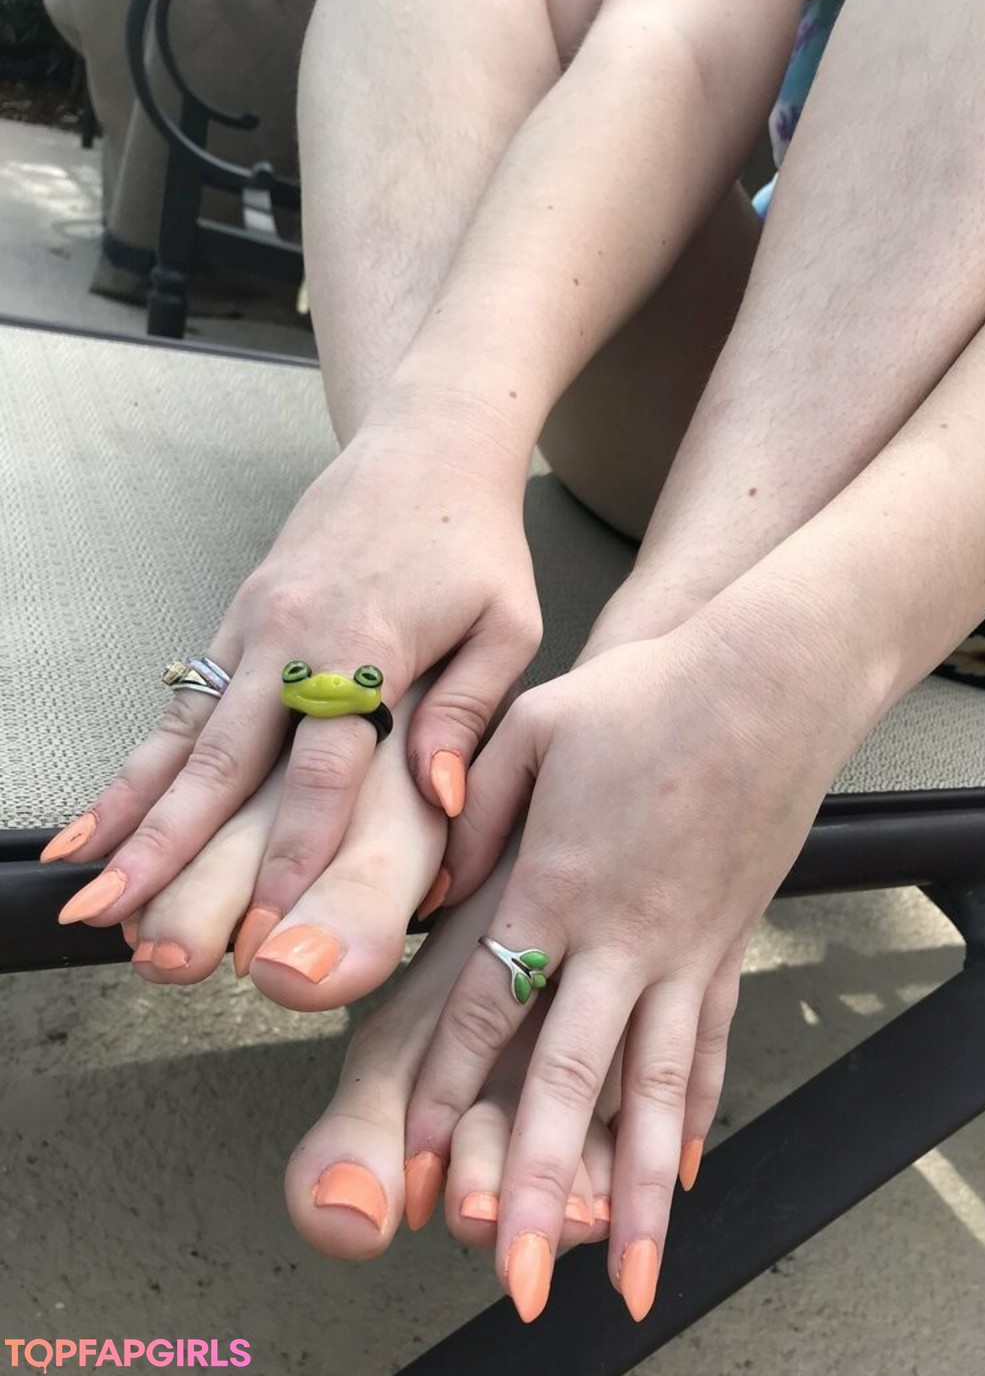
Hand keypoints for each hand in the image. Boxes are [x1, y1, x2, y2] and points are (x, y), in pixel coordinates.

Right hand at [49, 403, 540, 934]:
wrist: (426, 445)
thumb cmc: (474, 541)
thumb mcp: (507, 625)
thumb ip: (468, 713)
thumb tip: (437, 801)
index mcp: (365, 646)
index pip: (323, 771)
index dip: (291, 854)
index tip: (263, 930)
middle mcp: (291, 638)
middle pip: (224, 761)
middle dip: (170, 849)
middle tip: (123, 918)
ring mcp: (253, 626)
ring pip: (184, 734)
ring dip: (133, 811)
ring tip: (86, 878)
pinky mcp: (239, 619)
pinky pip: (182, 702)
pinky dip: (142, 762)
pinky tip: (105, 809)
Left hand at [401, 602, 862, 1320]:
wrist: (769, 681)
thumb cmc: (648, 695)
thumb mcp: (536, 727)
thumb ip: (474, 808)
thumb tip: (435, 885)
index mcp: (559, 880)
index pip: (488, 1003)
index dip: (449, 1088)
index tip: (421, 1165)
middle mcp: (623, 934)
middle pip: (572, 1076)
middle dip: (542, 1184)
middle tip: (517, 1273)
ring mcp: (685, 946)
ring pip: (656, 1087)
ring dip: (634, 1186)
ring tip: (630, 1272)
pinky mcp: (729, 942)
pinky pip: (708, 1043)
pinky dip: (694, 1114)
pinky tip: (681, 1172)